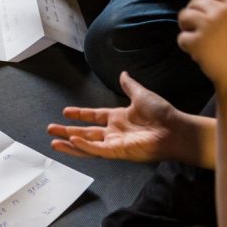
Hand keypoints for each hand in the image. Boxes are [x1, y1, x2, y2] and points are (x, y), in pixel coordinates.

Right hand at [48, 72, 184, 162]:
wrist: (176, 129)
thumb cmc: (162, 113)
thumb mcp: (141, 95)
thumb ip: (129, 86)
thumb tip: (123, 74)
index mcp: (118, 118)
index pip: (94, 117)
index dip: (80, 114)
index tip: (65, 112)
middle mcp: (114, 132)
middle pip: (85, 133)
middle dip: (67, 132)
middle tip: (51, 129)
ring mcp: (115, 143)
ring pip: (87, 145)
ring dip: (70, 144)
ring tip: (54, 142)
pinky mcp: (119, 152)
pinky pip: (98, 150)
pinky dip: (84, 147)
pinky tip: (72, 142)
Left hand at [177, 0, 226, 89]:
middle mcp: (222, 12)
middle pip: (195, 3)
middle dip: (192, 14)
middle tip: (197, 29)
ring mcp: (209, 26)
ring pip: (184, 17)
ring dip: (186, 28)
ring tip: (197, 40)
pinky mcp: (197, 41)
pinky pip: (182, 38)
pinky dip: (186, 46)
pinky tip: (197, 53)